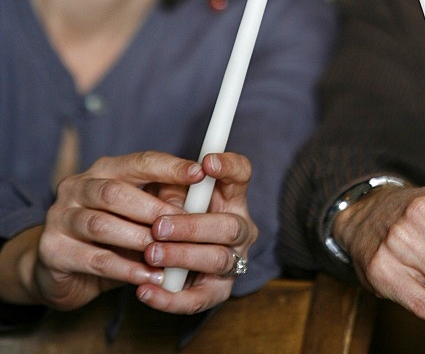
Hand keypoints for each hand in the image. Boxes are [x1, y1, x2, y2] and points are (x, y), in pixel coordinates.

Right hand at [0, 150, 255, 316]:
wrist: (59, 267)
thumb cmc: (110, 236)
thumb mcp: (136, 213)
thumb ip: (160, 202)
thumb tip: (204, 196)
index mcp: (103, 170)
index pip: (139, 161)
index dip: (170, 166)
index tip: (200, 173)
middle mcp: (78, 187)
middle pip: (116, 192)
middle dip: (152, 209)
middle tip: (181, 225)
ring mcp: (61, 217)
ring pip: (102, 225)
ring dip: (138, 240)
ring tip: (166, 254)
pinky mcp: (53, 250)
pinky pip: (94, 258)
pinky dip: (125, 268)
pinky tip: (147, 275)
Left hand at [138, 151, 257, 313]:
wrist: (164, 256)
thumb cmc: (167, 212)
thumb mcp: (168, 192)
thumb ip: (171, 189)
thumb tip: (167, 196)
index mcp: (231, 197)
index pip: (241, 175)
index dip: (229, 167)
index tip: (207, 162)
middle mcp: (239, 228)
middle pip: (229, 226)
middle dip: (193, 226)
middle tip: (159, 226)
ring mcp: (233, 261)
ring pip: (217, 259)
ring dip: (182, 257)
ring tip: (151, 254)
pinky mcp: (216, 292)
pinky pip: (197, 299)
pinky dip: (170, 298)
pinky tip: (145, 291)